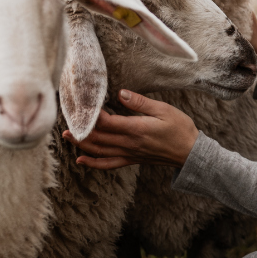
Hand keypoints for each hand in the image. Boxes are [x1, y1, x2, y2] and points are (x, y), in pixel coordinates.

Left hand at [64, 90, 199, 169]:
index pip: (106, 123)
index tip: (84, 104)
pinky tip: (81, 160)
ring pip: (99, 151)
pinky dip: (93, 163)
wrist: (190, 152)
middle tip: (67, 119)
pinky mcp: (131, 160)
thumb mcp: (163, 109)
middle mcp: (129, 144)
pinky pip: (108, 164)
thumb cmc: (180, 128)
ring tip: (66, 136)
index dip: (92, 114)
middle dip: (80, 129)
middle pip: (98, 137)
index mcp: (136, 129)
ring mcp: (129, 154)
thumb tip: (120, 93)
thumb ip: (140, 103)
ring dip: (81, 144)